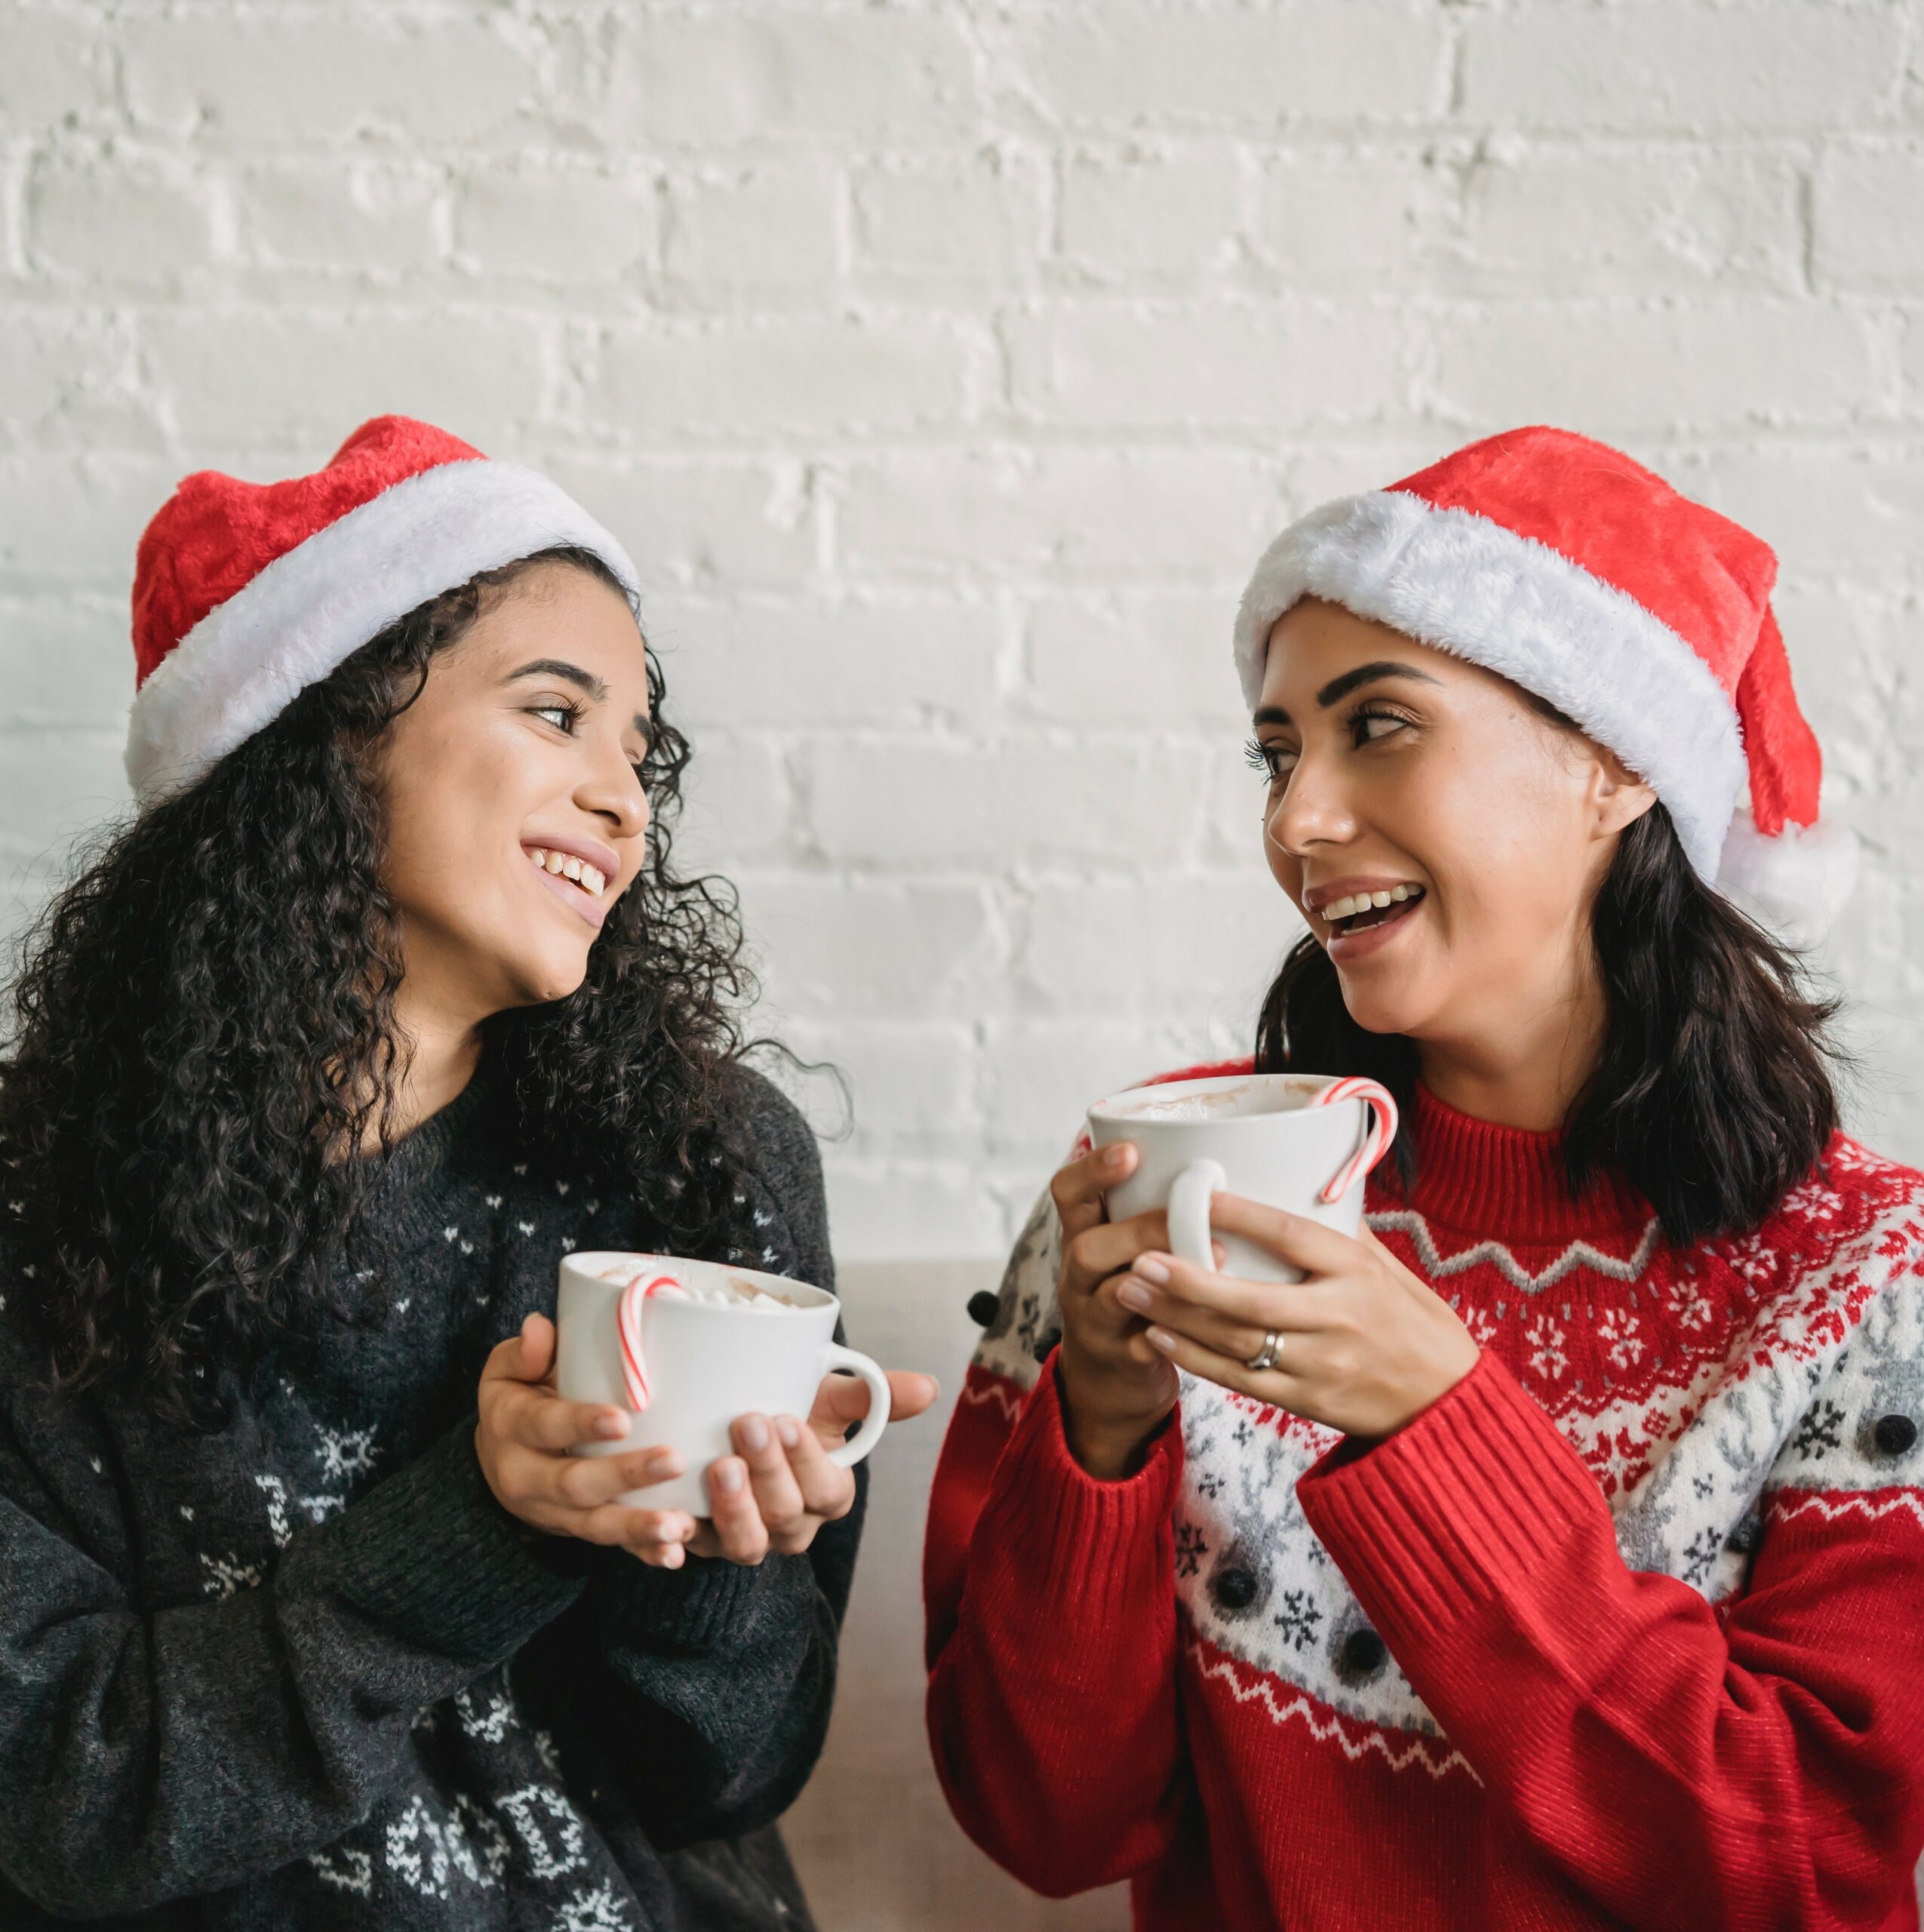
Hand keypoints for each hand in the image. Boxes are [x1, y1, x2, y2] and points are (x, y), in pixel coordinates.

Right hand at [477, 1313, 697, 1568]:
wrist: (498, 1457)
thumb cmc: (519, 1395)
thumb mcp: (508, 1369)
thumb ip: (525, 1352)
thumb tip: (539, 1328)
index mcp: (511, 1426)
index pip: (545, 1425)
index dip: (581, 1423)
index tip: (623, 1419)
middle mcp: (525, 1477)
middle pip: (574, 1482)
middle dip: (624, 1475)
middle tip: (672, 1461)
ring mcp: (552, 1511)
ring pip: (594, 1524)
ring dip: (637, 1526)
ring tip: (679, 1525)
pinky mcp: (577, 1529)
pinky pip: (609, 1545)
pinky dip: (641, 1551)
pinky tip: (673, 1554)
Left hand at [686, 1369, 939, 1565]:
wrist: (733, 1428)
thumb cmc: (791, 1409)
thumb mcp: (828, 1399)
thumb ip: (873, 1395)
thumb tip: (930, 1386)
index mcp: (828, 1494)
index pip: (828, 1489)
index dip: (808, 1460)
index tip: (787, 1419)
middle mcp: (793, 1525)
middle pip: (787, 1514)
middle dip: (769, 1471)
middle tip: (748, 1421)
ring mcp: (747, 1539)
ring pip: (748, 1544)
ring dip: (734, 1509)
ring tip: (718, 1466)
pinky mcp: (702, 1542)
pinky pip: (693, 1552)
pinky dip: (680, 1542)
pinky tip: (672, 1521)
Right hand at [1050, 1141, 1188, 1479]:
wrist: (1107, 1380)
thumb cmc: (1134, 1294)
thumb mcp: (1128, 1248)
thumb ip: (1154, 1210)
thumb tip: (1228, 1157)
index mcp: (1083, 1237)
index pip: (1067, 1193)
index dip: (1092, 1170)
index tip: (1130, 1151)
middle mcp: (1078, 1278)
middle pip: (1085, 1248)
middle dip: (1138, 1231)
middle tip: (1188, 1220)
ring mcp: (1094, 1322)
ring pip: (1109, 1297)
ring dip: (1159, 1279)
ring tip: (1215, 1263)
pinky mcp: (1119, 1361)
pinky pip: (1141, 1348)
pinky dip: (1172, 1335)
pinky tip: (1207, 1324)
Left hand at [1112, 1195, 1479, 1438]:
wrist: (1445, 1405)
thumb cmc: (1414, 1324)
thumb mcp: (1387, 1268)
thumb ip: (1337, 1233)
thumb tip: (1290, 1182)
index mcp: (1357, 1274)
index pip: (1292, 1238)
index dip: (1242, 1216)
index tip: (1196, 1194)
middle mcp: (1337, 1319)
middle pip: (1251, 1301)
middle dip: (1188, 1281)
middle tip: (1139, 1256)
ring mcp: (1319, 1365)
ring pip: (1236, 1342)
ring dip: (1177, 1318)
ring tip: (1131, 1289)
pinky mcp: (1306, 1401)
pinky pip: (1240, 1381)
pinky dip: (1195, 1360)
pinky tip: (1157, 1337)